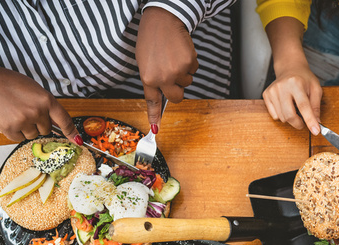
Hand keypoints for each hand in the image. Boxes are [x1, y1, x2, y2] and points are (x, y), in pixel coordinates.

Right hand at [0, 68, 80, 143]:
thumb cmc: (10, 83)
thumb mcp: (35, 90)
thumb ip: (46, 106)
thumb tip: (56, 123)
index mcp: (46, 100)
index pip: (64, 120)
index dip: (71, 132)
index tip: (76, 140)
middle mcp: (37, 111)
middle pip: (46, 130)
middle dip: (38, 124)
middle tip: (26, 112)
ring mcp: (24, 120)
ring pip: (33, 135)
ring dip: (26, 129)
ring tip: (16, 114)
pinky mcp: (10, 127)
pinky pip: (19, 138)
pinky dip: (15, 132)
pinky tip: (9, 119)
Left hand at [136, 7, 198, 131]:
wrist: (162, 21)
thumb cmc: (151, 39)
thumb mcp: (144, 62)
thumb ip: (152, 79)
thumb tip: (163, 94)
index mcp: (148, 78)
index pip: (153, 102)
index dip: (155, 117)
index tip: (156, 129)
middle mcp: (163, 78)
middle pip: (177, 97)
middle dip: (178, 90)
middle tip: (174, 76)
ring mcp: (177, 72)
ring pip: (187, 82)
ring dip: (183, 72)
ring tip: (174, 57)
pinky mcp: (189, 63)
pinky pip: (194, 70)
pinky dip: (190, 62)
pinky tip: (181, 52)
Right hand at [263, 63, 321, 134]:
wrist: (290, 68)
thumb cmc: (304, 78)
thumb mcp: (316, 89)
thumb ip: (316, 106)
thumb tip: (317, 122)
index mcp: (296, 83)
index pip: (303, 106)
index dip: (309, 120)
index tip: (315, 131)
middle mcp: (282, 87)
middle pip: (289, 115)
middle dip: (299, 124)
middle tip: (304, 122)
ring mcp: (272, 91)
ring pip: (282, 117)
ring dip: (291, 118)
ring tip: (295, 107)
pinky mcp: (266, 95)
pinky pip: (274, 115)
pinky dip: (282, 115)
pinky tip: (286, 105)